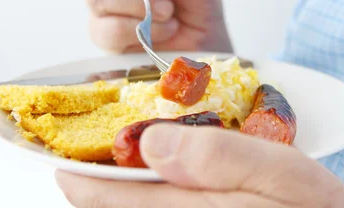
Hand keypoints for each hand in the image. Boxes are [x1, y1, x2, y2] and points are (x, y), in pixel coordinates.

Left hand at [56, 124, 343, 207]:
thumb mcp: (282, 173)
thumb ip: (219, 157)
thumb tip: (151, 143)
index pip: (112, 200)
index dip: (81, 175)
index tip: (61, 153)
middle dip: (96, 184)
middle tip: (83, 152)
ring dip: (121, 192)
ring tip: (118, 163)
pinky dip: (149, 199)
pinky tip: (160, 180)